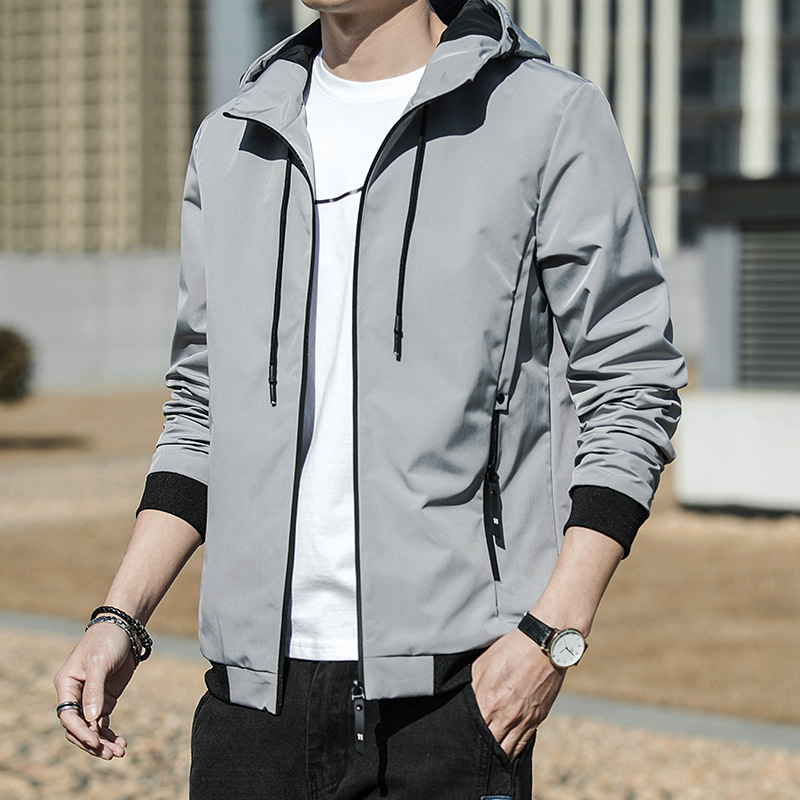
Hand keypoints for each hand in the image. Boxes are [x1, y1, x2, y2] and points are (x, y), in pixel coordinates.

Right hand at [53, 622, 135, 758]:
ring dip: (104, 742)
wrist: (125, 627)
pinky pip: (104, 722)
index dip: (80, 731)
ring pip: (92, 728)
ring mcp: (91, 698)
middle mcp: (75, 695)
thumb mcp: (100, 663)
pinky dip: (110, 734)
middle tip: (111, 754)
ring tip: (120, 752)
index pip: (68, 716)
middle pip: (79, 727)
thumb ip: (95, 690)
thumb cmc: (107, 640)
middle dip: (93, 742)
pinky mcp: (106, 699)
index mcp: (66, 685)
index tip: (95, 742)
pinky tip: (121, 742)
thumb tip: (92, 719)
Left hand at [470, 627, 564, 759]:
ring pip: (506, 751)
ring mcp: (523, 720)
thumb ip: (472, 687)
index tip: (460, 743)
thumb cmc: (512, 650)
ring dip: (496, 756)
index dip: (465, 737)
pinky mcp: (537, 720)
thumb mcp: (482, 664)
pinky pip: (522, 744)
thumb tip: (464, 702)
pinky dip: (513, 751)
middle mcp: (505, 716)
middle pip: (489, 746)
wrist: (545, 645)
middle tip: (470, 756)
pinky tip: (506, 754)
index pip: (472, 731)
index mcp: (487, 701)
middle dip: (480, 752)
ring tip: (487, 760)